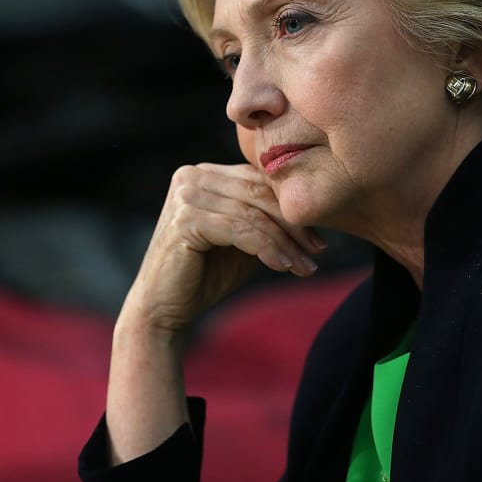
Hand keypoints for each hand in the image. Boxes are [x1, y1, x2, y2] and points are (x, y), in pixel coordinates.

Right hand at [123, 162, 325, 335]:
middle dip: (293, 223)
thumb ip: (263, 218)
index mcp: (202, 174)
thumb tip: (314, 211)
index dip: (291, 206)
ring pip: (252, 213)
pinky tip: (283, 267)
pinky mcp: (185, 220)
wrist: (162, 308)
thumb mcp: (241, 239)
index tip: (318, 237)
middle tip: (318, 251)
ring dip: (285, 242)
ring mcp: (185, 196)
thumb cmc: (204, 273)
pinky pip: (240, 231)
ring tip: (305, 266)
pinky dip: (267, 249)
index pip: (257, 180)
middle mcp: (190, 176)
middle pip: (257, 192)